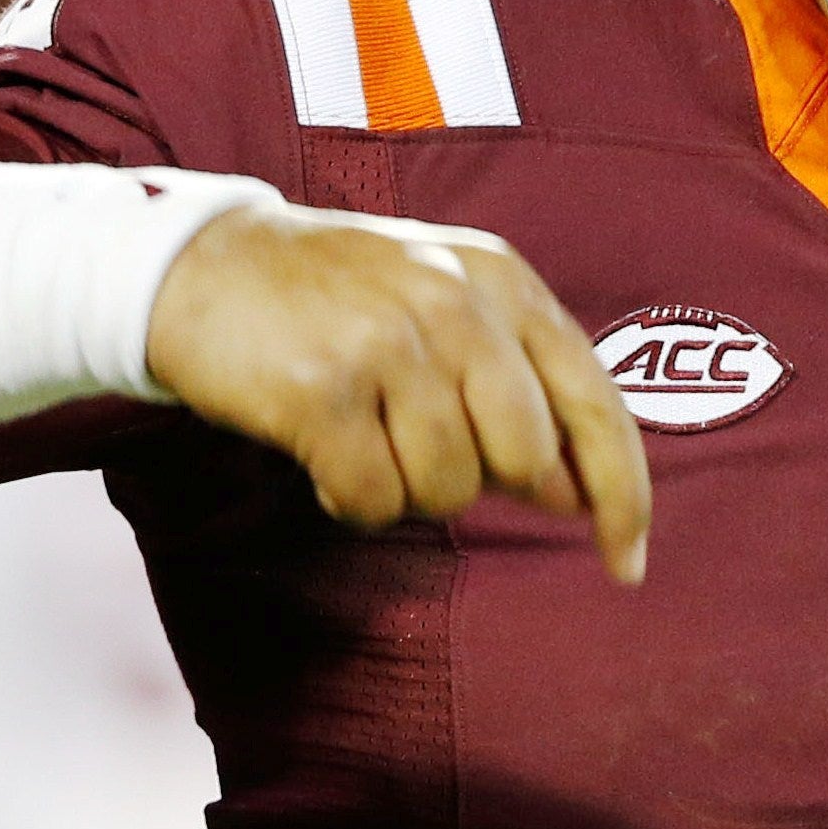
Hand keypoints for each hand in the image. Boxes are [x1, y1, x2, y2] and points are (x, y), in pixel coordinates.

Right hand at [145, 202, 649, 580]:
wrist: (200, 264)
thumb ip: (519, 389)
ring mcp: (388, 345)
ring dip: (403, 488)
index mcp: (502, 283)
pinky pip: (372, 502)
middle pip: (524, 459)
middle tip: (413, 443)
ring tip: (362, 435)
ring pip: (447, 490)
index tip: (627, 564)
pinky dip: (349, 500)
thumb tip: (574, 495)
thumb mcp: (445, 310)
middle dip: (476, 480)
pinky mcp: (321, 391)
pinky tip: (322, 453)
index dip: (621, 493)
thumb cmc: (336, 299)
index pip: (595, 403)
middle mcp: (456, 305)